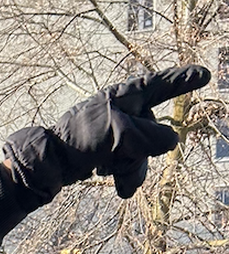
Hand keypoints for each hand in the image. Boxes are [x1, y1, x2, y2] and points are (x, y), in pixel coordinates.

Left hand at [3, 66, 209, 200]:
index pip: (160, 86)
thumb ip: (148, 136)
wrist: (49, 165)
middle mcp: (123, 113)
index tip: (203, 75)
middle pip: (154, 132)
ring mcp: (116, 135)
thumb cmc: (80, 139)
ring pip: (142, 154)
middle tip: (119, 157)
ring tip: (111, 174)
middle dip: (143, 151)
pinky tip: (107, 178)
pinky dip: (122, 175)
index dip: (182, 81)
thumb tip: (171, 142)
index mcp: (126, 97)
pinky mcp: (108, 154)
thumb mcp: (118, 133)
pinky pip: (128, 166)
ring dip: (132, 169)